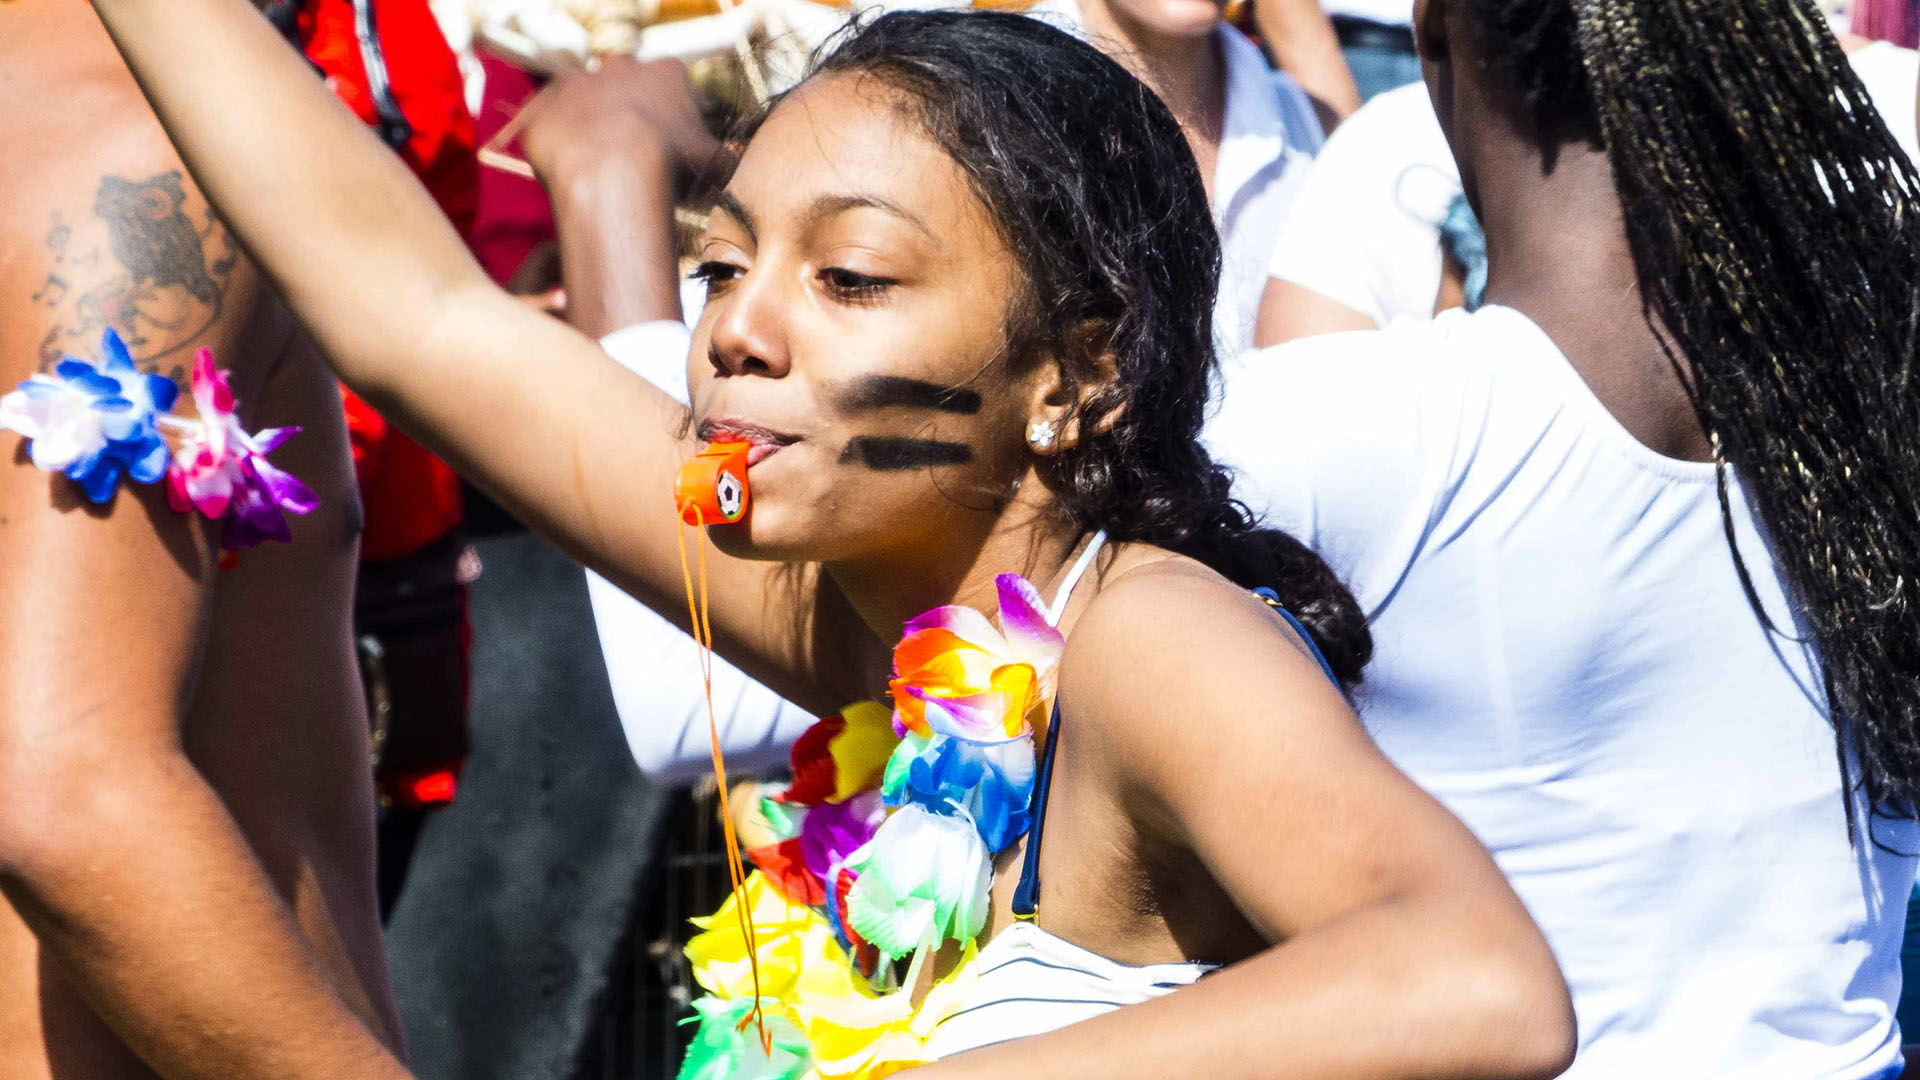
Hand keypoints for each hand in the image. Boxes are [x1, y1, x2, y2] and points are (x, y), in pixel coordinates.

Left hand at [518, 57, 727, 199]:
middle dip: (630, 115)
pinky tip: (570, 172)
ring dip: (590, 128)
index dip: (675, 117)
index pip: (673, 85)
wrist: (612, 172)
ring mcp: (576, 84)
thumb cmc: (671, 166)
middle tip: (636, 157)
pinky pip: (546, 124)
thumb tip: (732, 166)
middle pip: (625, 88)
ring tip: (600, 169)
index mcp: (665, 73)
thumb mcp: (716, 166)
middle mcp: (619, 68)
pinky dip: (555, 144)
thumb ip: (725, 160)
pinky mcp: (541, 108)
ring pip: (584, 104)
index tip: (675, 146)